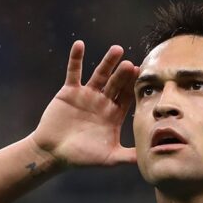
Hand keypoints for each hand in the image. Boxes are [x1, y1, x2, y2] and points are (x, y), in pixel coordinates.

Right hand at [29, 41, 138, 166]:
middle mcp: (103, 102)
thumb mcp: (109, 158)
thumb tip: (149, 158)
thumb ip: (128, 156)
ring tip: (117, 49)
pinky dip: (76, 58)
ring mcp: (87, 95)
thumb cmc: (82, 158)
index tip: (142, 80)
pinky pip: (74, 72)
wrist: (53, 153)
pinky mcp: (70, 91)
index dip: (134, 88)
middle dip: (123, 75)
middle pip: (116, 84)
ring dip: (107, 62)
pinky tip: (79, 44)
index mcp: (114, 114)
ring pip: (100, 74)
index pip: (128, 97)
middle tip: (130, 65)